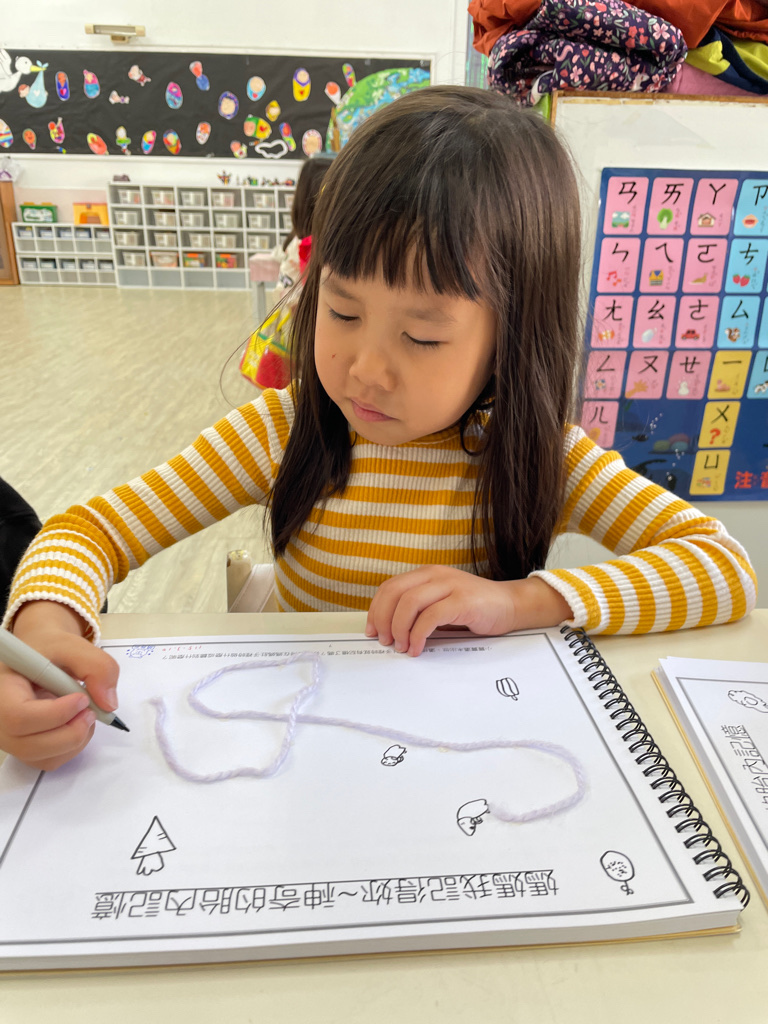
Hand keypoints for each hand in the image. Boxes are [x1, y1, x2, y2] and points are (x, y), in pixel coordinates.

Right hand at [0, 602, 118, 770]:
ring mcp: (13, 738)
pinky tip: (77, 722)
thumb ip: (97, 666)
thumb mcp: (73, 645)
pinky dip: (73, 746)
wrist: (42, 656)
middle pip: (30, 745)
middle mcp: (1, 720)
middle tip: (92, 710)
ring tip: (86, 713)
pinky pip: (52, 761)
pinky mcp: (28, 748)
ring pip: (44, 758)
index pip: (18, 716)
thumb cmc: (50, 650)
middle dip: (71, 732)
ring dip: (76, 740)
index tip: (81, 698)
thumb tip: (109, 703)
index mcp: (3, 691)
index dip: (54, 714)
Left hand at [365, 566, 572, 656]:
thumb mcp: (440, 602)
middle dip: (384, 619)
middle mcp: (435, 575)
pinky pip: (431, 617)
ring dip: (400, 629)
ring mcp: (450, 586)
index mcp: (426, 574)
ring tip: (402, 646)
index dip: (376, 609)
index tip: (372, 630)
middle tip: (385, 641)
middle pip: (395, 593)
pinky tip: (418, 647)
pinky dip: (418, 635)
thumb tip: (389, 630)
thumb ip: (418, 609)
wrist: (510, 605)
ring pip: (410, 603)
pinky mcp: (462, 601)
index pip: (390, 587)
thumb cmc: (474, 608)